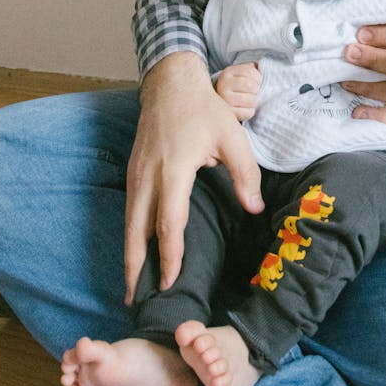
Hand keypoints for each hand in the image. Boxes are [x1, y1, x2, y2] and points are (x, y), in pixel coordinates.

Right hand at [124, 52, 264, 302]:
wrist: (170, 85)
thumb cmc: (204, 110)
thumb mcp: (232, 137)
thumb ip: (246, 173)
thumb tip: (256, 208)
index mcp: (174, 169)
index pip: (169, 222)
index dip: (170, 254)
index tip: (172, 281)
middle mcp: (148, 176)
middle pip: (137, 232)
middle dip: (137, 268)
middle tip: (137, 301)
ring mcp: (136, 175)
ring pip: (128, 224)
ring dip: (128, 257)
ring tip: (132, 288)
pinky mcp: (132, 173)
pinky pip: (129, 212)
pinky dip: (129, 237)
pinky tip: (134, 254)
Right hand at [215, 62, 260, 120]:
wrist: (219, 102)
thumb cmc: (236, 86)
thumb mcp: (240, 73)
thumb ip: (250, 68)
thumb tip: (261, 66)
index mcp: (228, 72)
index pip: (251, 71)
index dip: (258, 78)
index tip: (257, 82)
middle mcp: (224, 84)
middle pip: (251, 86)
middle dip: (257, 90)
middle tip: (255, 92)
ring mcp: (224, 99)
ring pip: (251, 100)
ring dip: (255, 101)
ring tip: (251, 100)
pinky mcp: (228, 112)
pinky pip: (247, 112)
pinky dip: (251, 111)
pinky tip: (247, 108)